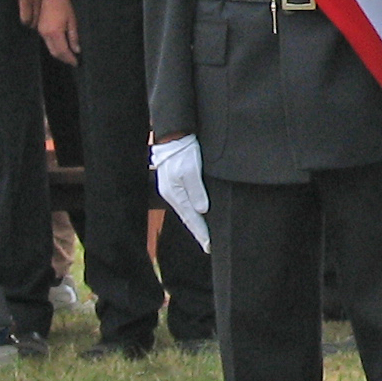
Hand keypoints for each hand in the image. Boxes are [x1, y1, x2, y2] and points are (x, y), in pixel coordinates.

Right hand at [36, 0, 79, 65]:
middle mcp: (45, 34)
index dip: (69, 59)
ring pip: (50, 48)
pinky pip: (47, 42)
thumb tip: (77, 50)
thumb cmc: (63, 4)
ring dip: (59, 54)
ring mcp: (41, 31)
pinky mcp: (40, 28)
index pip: (63, 51)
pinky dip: (55, 47)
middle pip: (55, 52)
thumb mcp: (72, 21)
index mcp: (55, 32)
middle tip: (73, 62)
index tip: (76, 63)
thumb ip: (73, 37)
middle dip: (64, 59)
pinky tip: (62, 46)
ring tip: (69, 56)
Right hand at [151, 133, 209, 250]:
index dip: (201, 233)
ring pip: (186, 210)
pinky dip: (193, 211)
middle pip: (187, 217)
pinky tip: (199, 214)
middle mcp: (172, 193)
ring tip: (205, 235)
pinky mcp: (175, 181)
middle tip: (209, 246)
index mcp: (174, 193)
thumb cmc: (183, 150)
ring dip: (196, 222)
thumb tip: (202, 210)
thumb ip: (196, 190)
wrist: (174, 134)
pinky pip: (185, 201)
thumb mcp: (191, 169)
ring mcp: (172, 188)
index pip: (190, 219)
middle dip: (199, 232)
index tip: (209, 246)